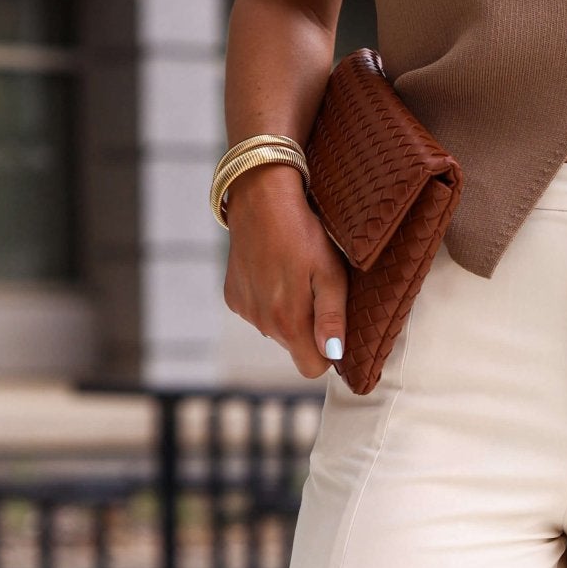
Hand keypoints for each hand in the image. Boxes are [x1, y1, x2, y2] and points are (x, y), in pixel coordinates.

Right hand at [221, 163, 347, 379]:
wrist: (261, 198)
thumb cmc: (304, 233)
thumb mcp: (330, 273)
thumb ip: (332, 318)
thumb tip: (334, 356)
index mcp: (288, 322)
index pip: (311, 369)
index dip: (326, 354)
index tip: (332, 328)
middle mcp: (262, 324)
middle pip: (294, 347)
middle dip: (307, 327)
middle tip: (313, 288)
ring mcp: (245, 311)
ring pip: (276, 330)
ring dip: (287, 312)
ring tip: (291, 275)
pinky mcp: (232, 297)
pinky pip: (257, 312)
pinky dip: (267, 299)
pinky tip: (271, 271)